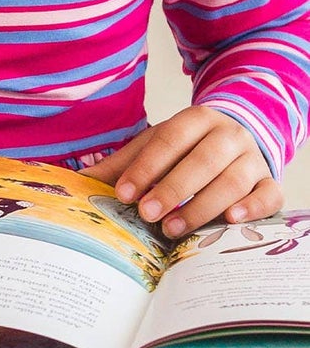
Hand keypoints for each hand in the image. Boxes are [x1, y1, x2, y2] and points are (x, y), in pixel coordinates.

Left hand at [90, 107, 280, 239]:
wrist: (236, 139)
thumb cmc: (187, 149)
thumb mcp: (156, 147)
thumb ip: (123, 163)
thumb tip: (77, 179)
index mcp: (196, 119)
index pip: (170, 138)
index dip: (146, 166)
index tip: (124, 193)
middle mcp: (229, 135)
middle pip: (203, 160)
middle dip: (172, 189)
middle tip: (146, 214)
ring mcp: (253, 159)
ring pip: (233, 181)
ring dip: (202, 206)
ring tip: (172, 228)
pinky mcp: (269, 183)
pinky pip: (269, 194)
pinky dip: (252, 208)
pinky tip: (230, 220)